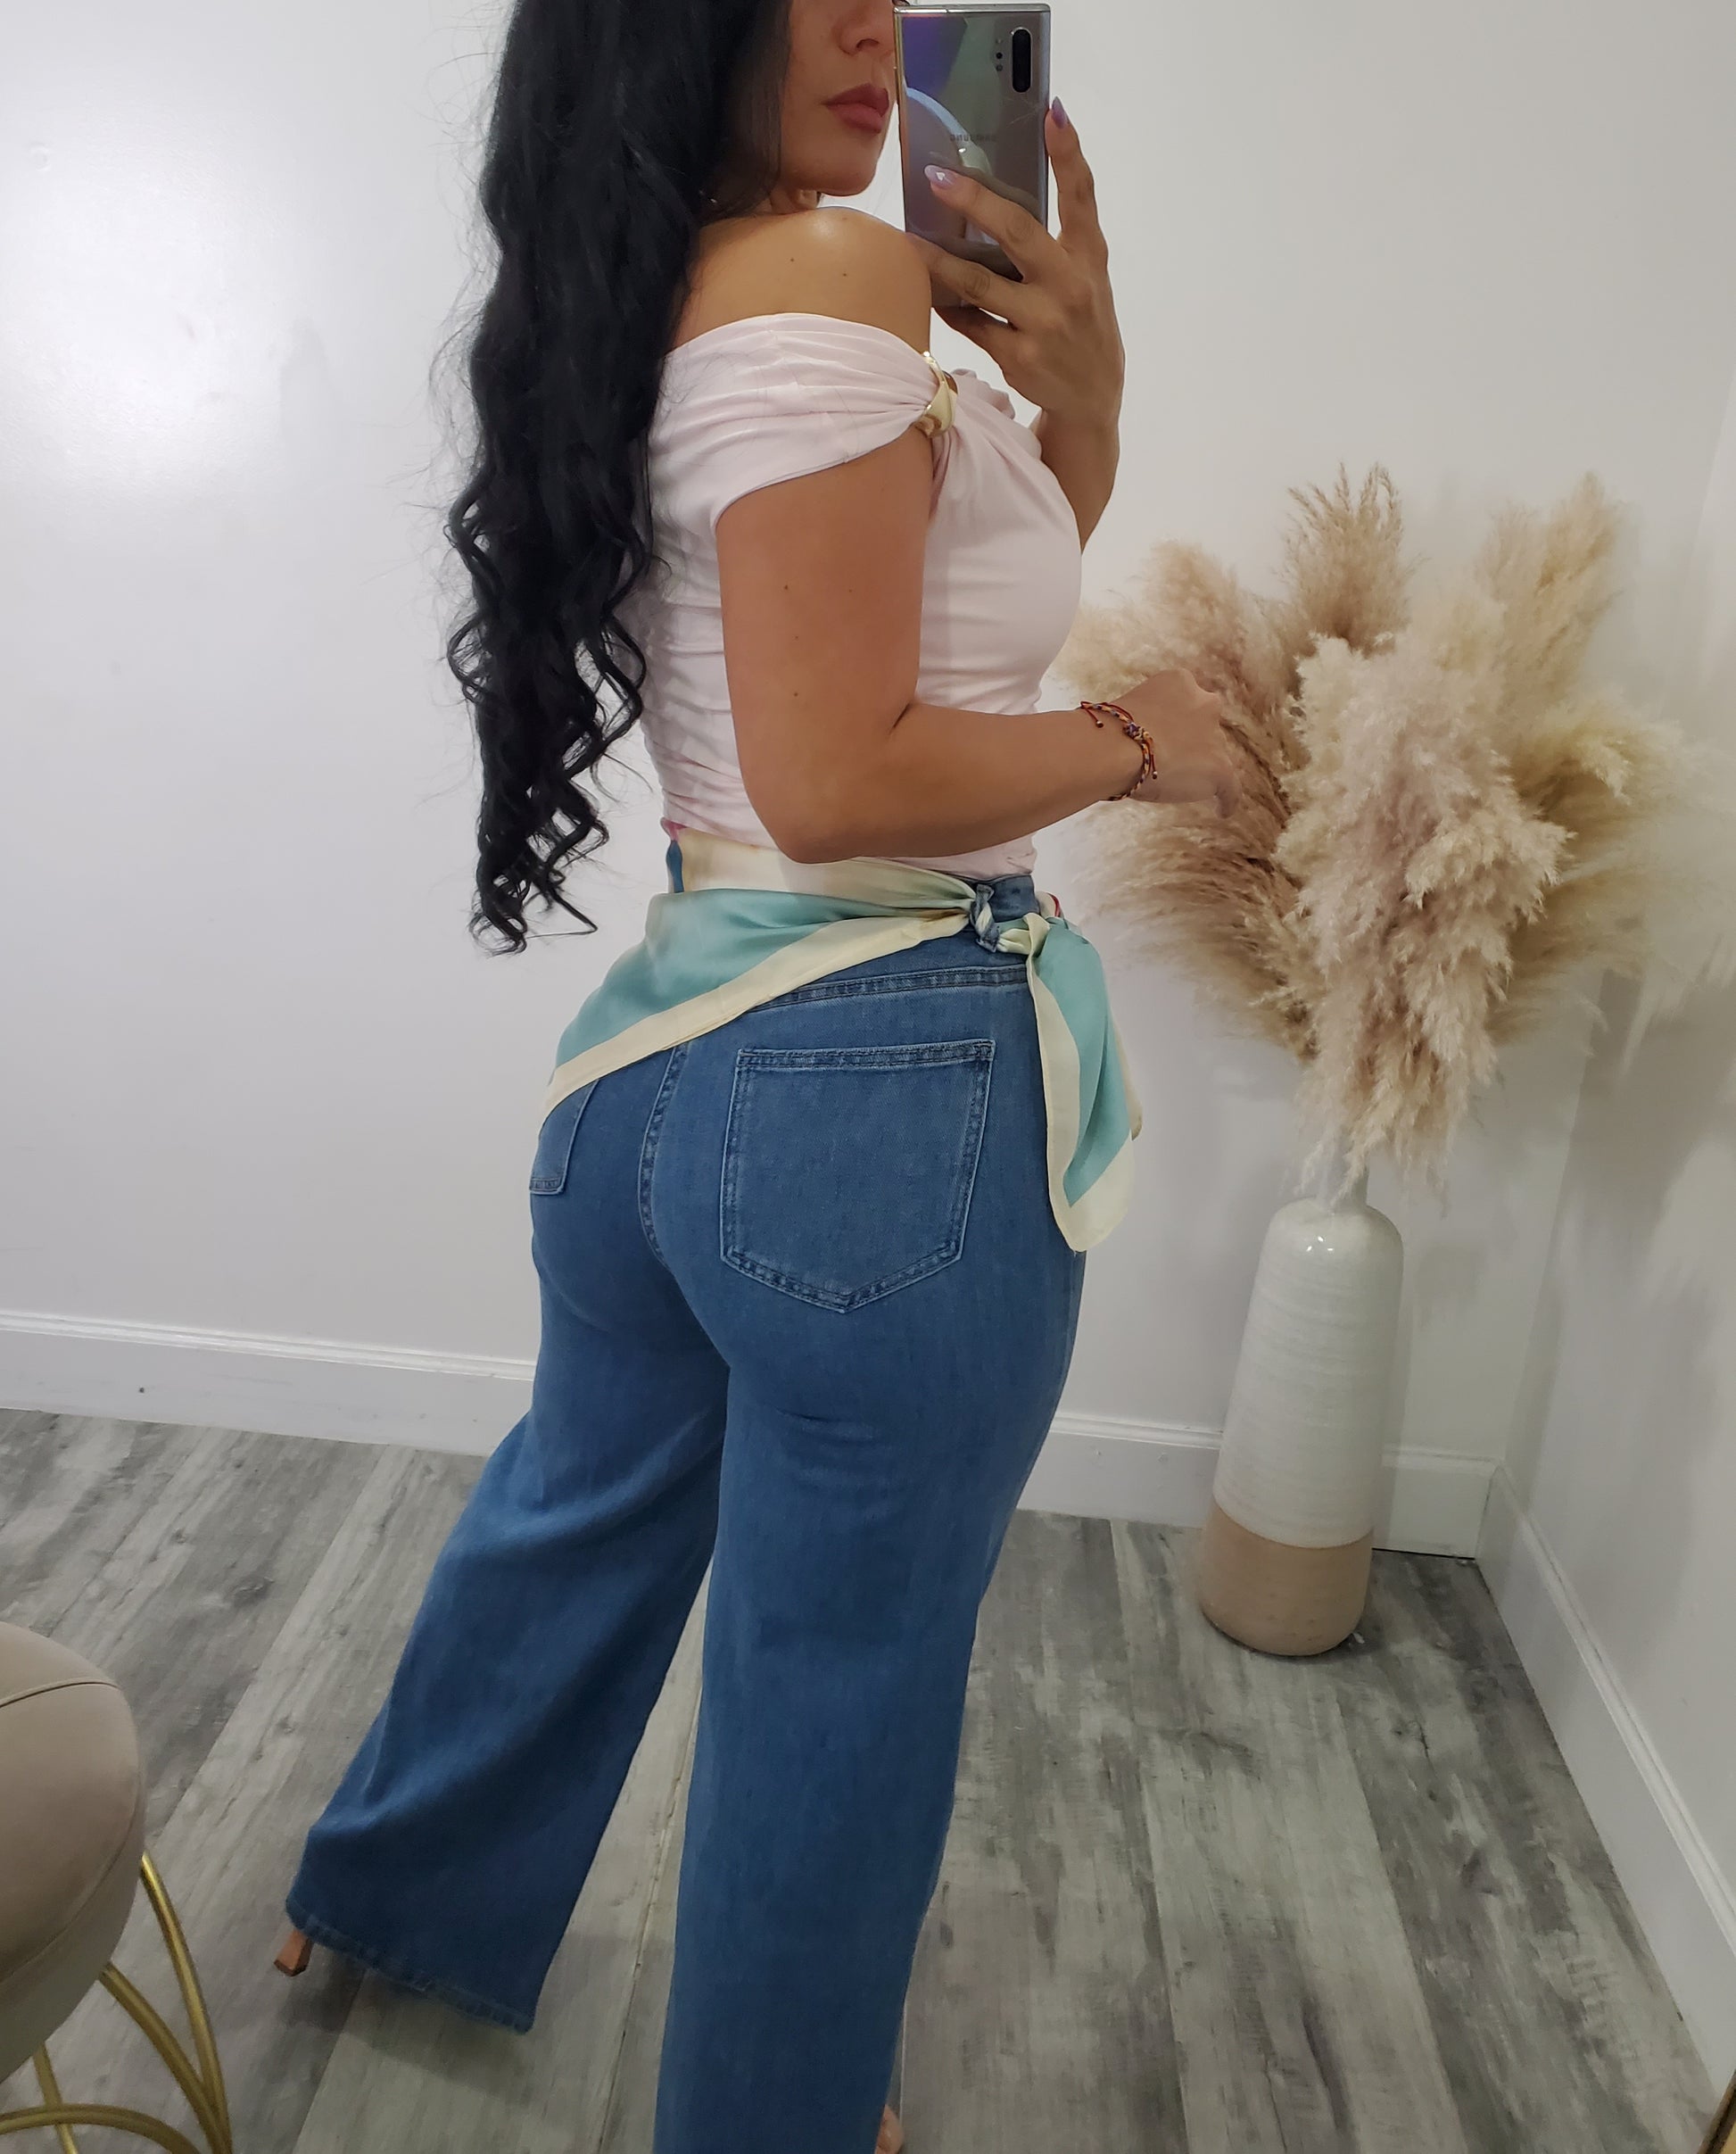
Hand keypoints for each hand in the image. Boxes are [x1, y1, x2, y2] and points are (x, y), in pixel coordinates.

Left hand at [908, 101, 1123, 430]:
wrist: (1093, 395)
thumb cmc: (1082, 320)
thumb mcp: (1087, 274)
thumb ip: (1058, 237)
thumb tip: (999, 193)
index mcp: (1089, 256)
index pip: (1082, 196)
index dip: (1069, 154)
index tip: (1053, 112)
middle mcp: (1069, 286)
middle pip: (1018, 233)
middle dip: (976, 203)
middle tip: (937, 178)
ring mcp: (1043, 323)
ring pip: (980, 284)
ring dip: (939, 261)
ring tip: (908, 239)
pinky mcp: (1019, 356)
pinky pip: (971, 323)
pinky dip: (948, 305)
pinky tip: (927, 290)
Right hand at [1108, 672, 1242, 817]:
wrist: (1115, 748)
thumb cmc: (1110, 731)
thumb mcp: (1132, 709)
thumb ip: (1148, 719)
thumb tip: (1145, 742)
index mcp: (1181, 682)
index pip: (1188, 703)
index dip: (1178, 721)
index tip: (1167, 735)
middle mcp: (1205, 704)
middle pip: (1206, 727)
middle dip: (1193, 742)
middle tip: (1173, 759)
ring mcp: (1214, 737)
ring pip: (1215, 756)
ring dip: (1201, 768)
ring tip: (1186, 786)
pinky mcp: (1220, 768)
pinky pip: (1230, 788)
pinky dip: (1226, 800)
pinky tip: (1221, 811)